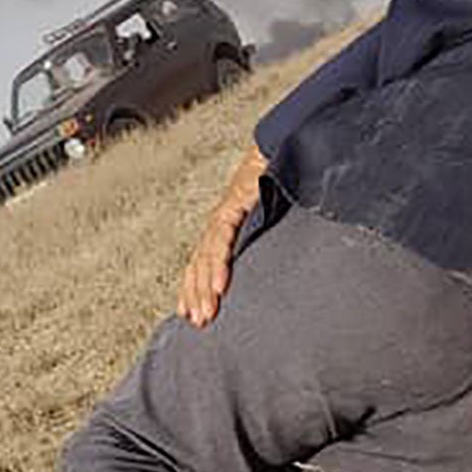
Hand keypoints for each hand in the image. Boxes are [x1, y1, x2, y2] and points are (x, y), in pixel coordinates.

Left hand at [177, 144, 267, 327]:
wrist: (281, 148)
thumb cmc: (277, 183)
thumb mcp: (267, 219)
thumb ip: (262, 240)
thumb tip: (275, 267)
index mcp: (222, 228)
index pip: (201, 264)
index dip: (194, 289)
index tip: (190, 315)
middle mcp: (217, 223)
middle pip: (199, 266)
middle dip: (197, 296)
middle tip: (199, 324)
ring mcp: (223, 215)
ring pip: (207, 258)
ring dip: (205, 289)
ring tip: (206, 314)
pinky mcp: (233, 206)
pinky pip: (223, 240)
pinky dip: (220, 265)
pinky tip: (220, 286)